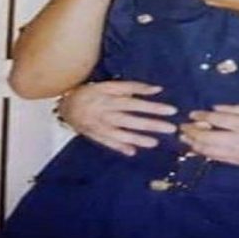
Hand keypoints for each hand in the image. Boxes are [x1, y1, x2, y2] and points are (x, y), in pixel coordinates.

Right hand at [58, 81, 177, 156]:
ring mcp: (99, 124)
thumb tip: (158, 89)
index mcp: (110, 96)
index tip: (172, 111)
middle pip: (131, 118)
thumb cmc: (93, 92)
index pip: (135, 101)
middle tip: (171, 129)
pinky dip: (119, 146)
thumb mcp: (110, 85)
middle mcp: (105, 111)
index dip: (153, 106)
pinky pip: (107, 142)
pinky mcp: (94, 135)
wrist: (65, 105)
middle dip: (152, 124)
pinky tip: (132, 152)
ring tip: (155, 142)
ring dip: (138, 138)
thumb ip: (133, 87)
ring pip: (120, 132)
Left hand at [179, 104, 238, 169]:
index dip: (202, 116)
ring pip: (214, 153)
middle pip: (210, 139)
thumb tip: (220, 108)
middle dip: (194, 133)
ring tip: (188, 140)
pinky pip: (225, 160)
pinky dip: (212, 155)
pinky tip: (206, 151)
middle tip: (182, 128)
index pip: (218, 120)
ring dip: (199, 146)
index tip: (191, 113)